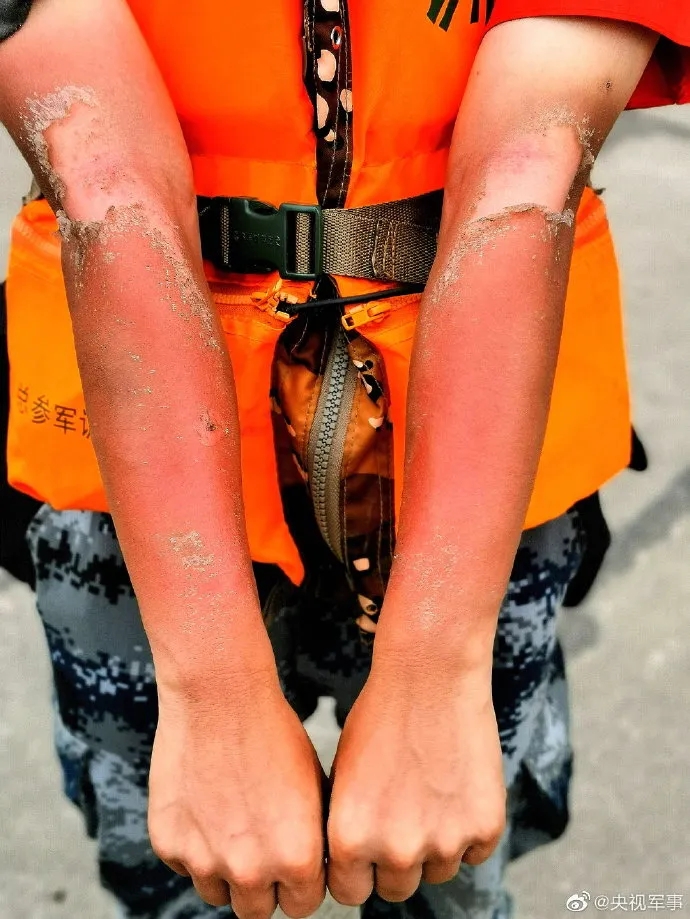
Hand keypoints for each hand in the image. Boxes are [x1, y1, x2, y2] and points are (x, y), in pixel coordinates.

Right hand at [149, 672, 326, 918]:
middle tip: (262, 848)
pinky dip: (195, 844)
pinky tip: (206, 803)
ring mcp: (204, 860)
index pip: (303, 905)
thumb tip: (313, 867)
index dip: (301, 882)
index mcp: (296, 858)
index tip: (294, 862)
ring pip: (218, 893)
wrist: (219, 697)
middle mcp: (250, 870)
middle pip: (257, 910)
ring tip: (233, 823)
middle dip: (264, 885)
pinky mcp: (169, 843)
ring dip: (226, 871)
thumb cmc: (273, 732)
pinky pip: (186, 862)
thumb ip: (311, 839)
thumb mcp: (314, 786)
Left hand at [326, 658, 504, 903]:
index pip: (349, 893)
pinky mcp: (485, 827)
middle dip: (395, 862)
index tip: (364, 849)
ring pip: (437, 871)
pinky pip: (474, 850)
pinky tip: (455, 784)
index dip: (356, 869)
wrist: (430, 675)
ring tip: (428, 792)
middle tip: (401, 817)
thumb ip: (347, 829)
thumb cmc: (380, 717)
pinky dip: (468, 827)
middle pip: (395, 889)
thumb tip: (349, 866)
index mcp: (350, 838)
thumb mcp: (343, 776)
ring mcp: (445, 841)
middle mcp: (396, 849)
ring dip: (434, 845)